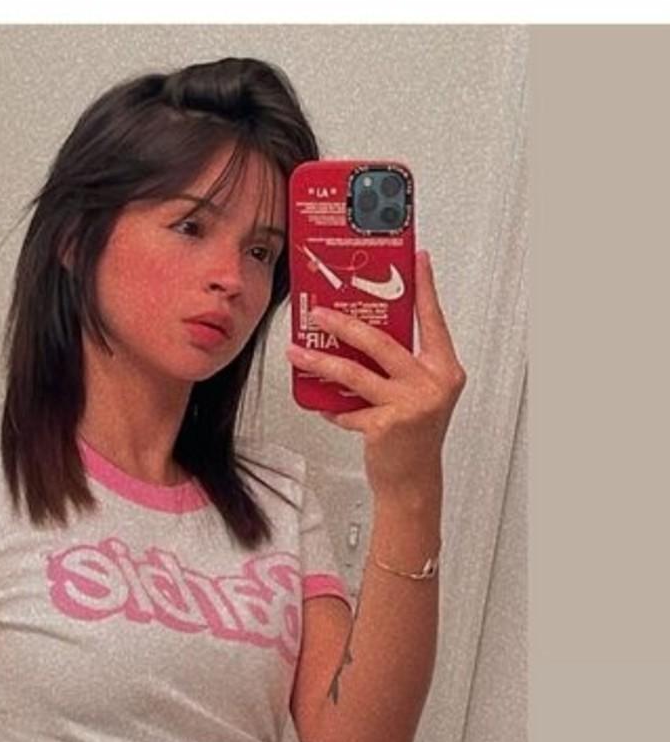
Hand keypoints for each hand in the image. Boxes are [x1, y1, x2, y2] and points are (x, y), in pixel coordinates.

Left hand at [286, 250, 465, 498]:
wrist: (414, 481)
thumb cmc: (414, 436)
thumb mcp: (417, 393)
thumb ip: (400, 365)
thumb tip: (362, 333)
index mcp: (443, 369)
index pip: (432, 320)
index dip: (425, 288)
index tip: (417, 259)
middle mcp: (432, 384)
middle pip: (382, 342)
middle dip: (344, 324)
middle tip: (319, 312)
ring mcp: (410, 405)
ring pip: (355, 373)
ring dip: (321, 361)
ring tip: (298, 352)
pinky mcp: (387, 426)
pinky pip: (348, 408)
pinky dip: (331, 406)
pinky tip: (320, 403)